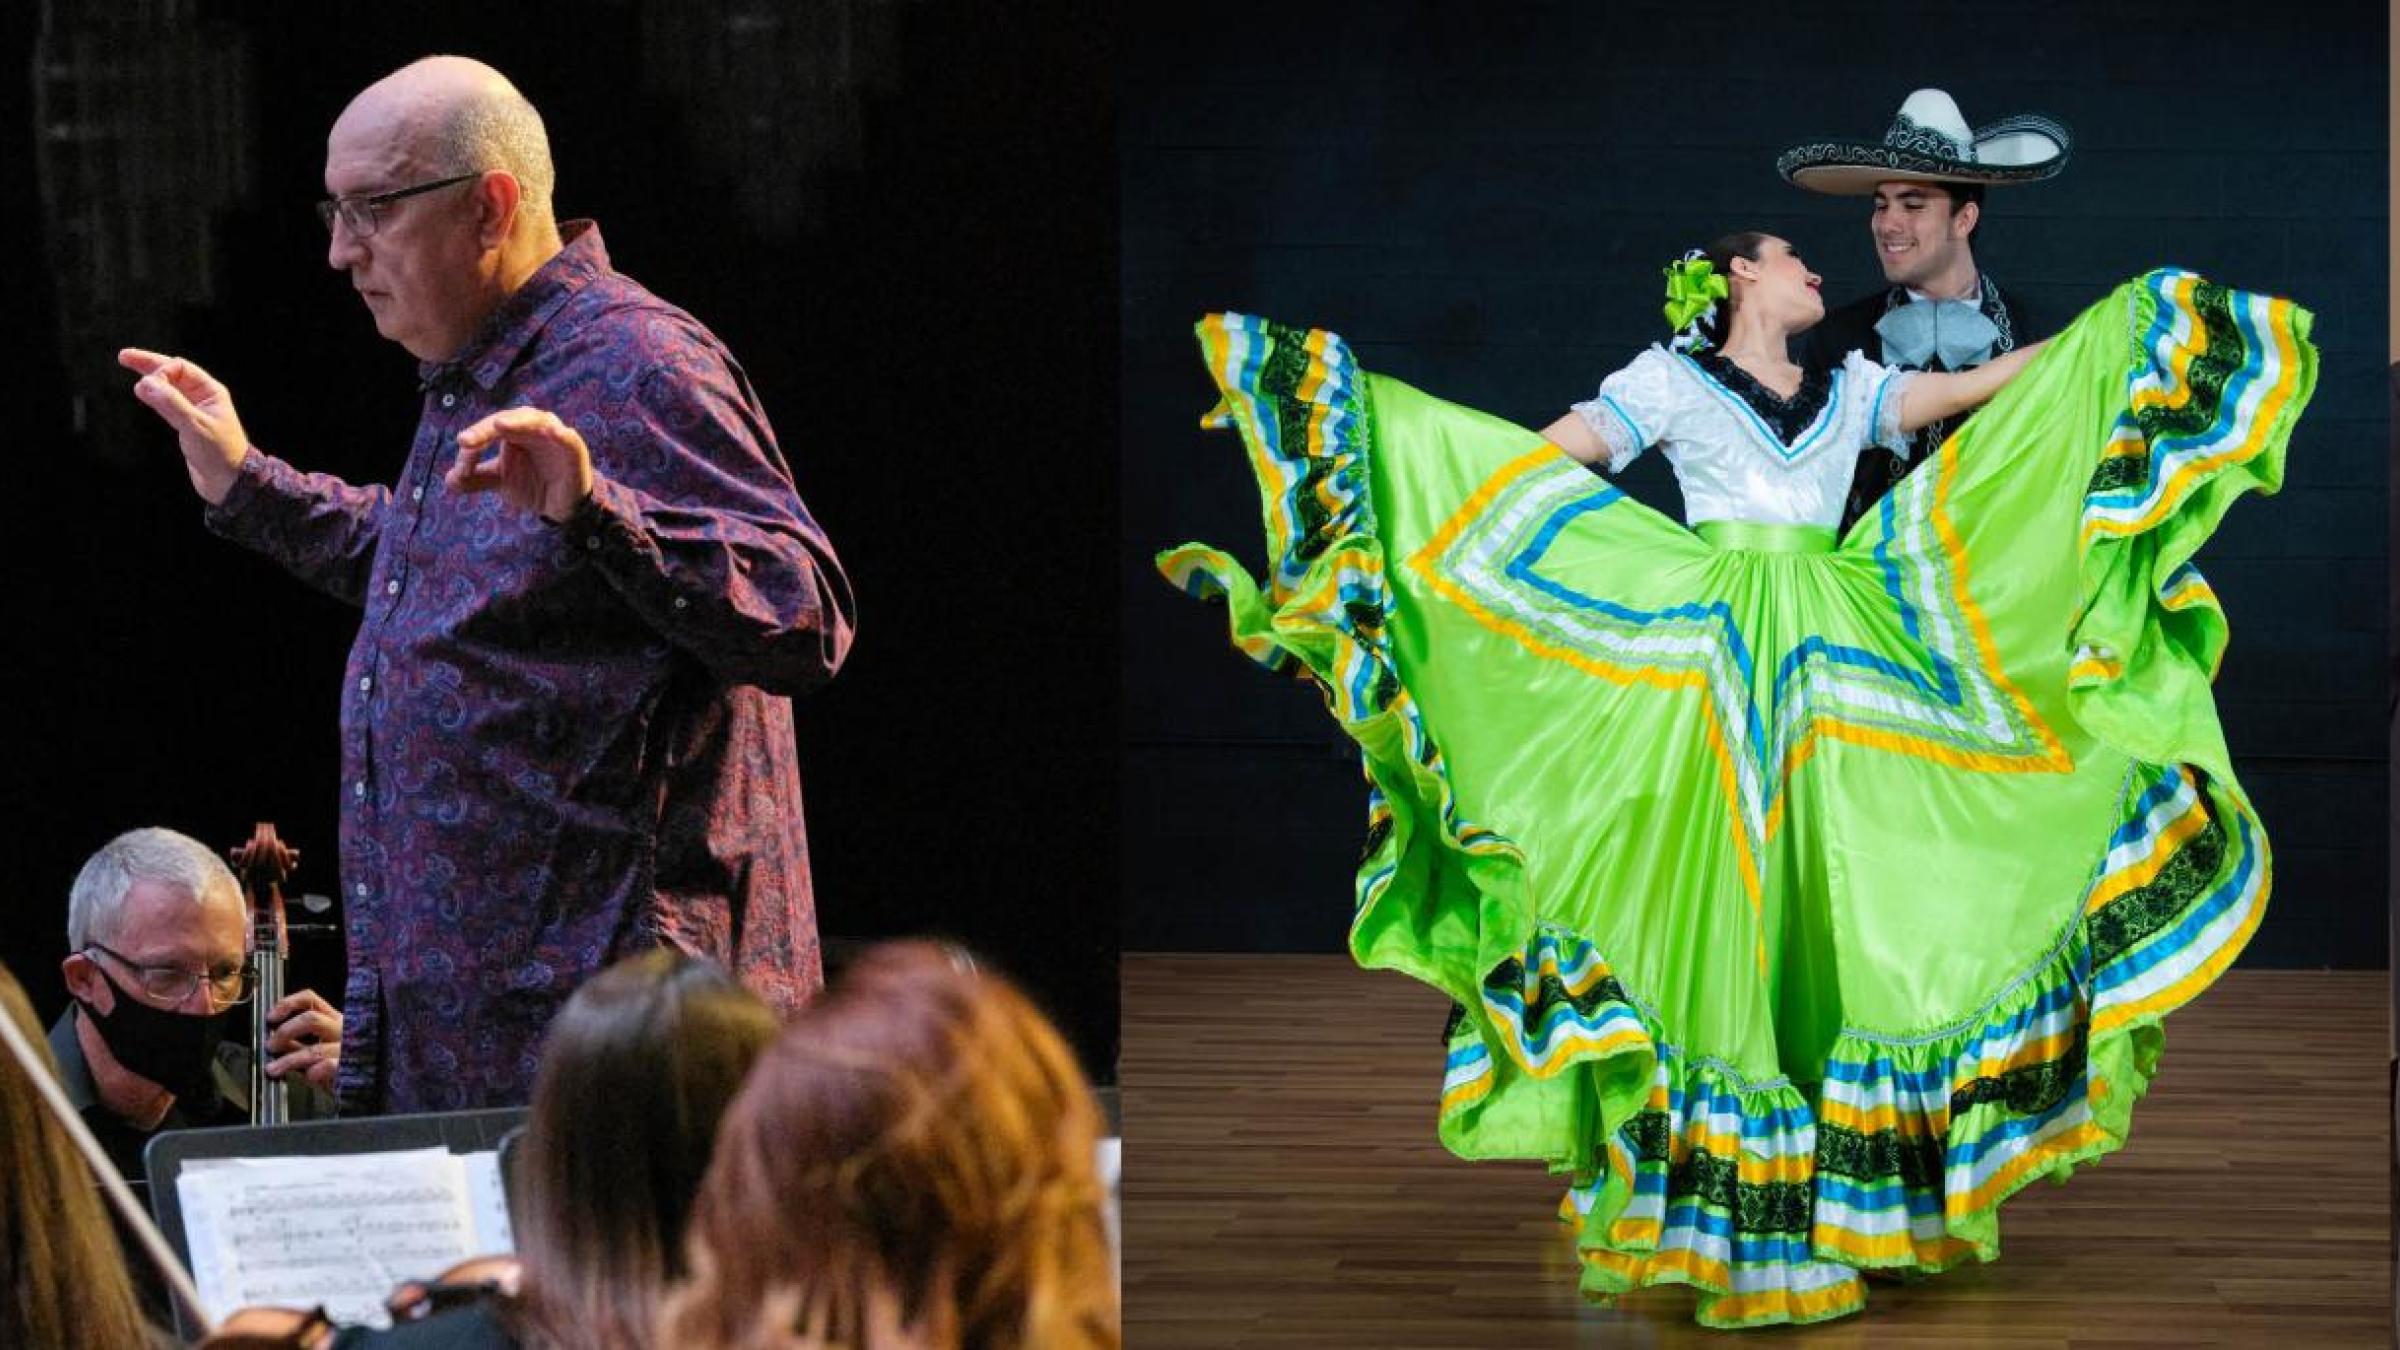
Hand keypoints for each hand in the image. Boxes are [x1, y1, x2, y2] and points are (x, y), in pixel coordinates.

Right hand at [118, 347, 249, 504]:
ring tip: (128, 364)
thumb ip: (171, 404)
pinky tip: (143, 390)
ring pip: (168, 387)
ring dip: (149, 377)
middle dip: (150, 364)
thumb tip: (145, 382)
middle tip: (125, 357)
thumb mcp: (195, 426)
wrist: (228, 482)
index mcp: (211, 392)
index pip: (181, 368)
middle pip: (173, 373)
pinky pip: (166, 403)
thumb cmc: (220, 454)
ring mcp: (193, 410)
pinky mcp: (185, 424)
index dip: (161, 371)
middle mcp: (202, 398)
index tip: (147, 385)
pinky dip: (154, 396)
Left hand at [262, 988, 342, 1091]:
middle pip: (312, 1019)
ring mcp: (347, 1048)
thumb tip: (270, 1039)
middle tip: (271, 1046)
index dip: (288, 1004)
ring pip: (315, 1048)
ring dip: (288, 1060)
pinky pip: (329, 1066)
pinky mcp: (350, 1067)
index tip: (271, 1018)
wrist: (358, 1090)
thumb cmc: (334, 1068)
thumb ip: (294, 1044)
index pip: (310, 1000)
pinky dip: (314, 1072)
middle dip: (285, 1032)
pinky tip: (308, 1077)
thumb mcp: (313, 1051)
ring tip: (273, 1069)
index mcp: (332, 1020)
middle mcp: (342, 1029)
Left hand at [448, 406, 596, 521]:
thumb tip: (449, 479)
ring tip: (500, 425)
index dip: (473, 447)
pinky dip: (562, 435)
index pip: (488, 430)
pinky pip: (569, 440)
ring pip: (537, 422)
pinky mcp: (574, 450)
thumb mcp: (500, 480)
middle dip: (485, 429)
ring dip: (519, 422)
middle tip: (466, 441)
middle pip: (508, 419)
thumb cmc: (531, 483)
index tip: (461, 470)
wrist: (561, 505)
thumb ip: (475, 478)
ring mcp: (554, 437)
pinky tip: (554, 432)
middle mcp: (532, 427)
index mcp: (513, 430)